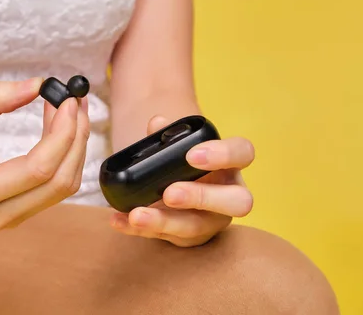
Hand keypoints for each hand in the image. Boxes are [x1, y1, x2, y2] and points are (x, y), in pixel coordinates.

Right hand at [0, 78, 89, 231]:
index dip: (61, 133)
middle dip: (76, 138)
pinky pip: (55, 187)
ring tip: (70, 110)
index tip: (67, 100)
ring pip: (64, 187)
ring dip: (74, 146)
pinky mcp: (17, 212)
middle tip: (76, 101)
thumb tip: (38, 85)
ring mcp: (9, 219)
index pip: (38, 168)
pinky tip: (61, 129)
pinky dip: (65, 156)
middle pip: (60, 182)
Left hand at [110, 115, 253, 246]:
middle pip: (237, 201)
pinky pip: (165, 238)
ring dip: (164, 221)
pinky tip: (119, 221)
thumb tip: (157, 123)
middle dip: (202, 197)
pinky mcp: (187, 238)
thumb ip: (168, 136)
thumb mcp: (176, 149)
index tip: (191, 155)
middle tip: (170, 193)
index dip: (223, 154)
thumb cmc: (182, 165)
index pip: (243, 153)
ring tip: (137, 215)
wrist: (174, 193)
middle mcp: (229, 195)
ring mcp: (211, 221)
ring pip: (197, 226)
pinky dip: (138, 231)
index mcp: (230, 164)